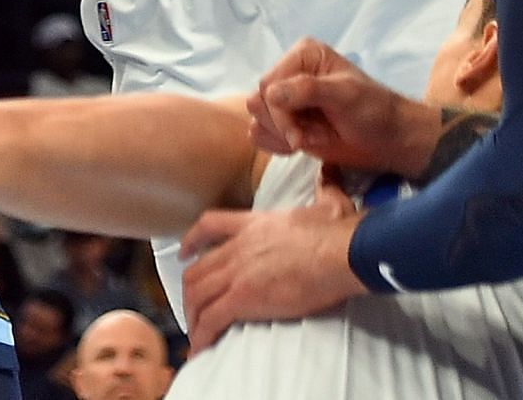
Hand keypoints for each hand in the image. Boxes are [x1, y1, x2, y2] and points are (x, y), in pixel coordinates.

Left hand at [179, 186, 364, 349]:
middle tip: (194, 309)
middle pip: (197, 269)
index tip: (184, 252)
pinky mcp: (244, 297)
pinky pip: (211, 319)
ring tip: (197, 333)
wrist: (339, 253)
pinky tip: (202, 347)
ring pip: (197, 294)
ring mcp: (238, 272)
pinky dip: (202, 335)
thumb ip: (324, 189)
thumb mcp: (328, 203)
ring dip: (193, 316)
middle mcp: (238, 247)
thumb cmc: (338, 232)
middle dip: (189, 292)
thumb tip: (330, 175)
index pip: (211, 224)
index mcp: (255, 224)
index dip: (192, 239)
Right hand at [246, 38, 429, 175]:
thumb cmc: (374, 112)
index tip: (303, 135)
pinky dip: (278, 145)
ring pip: (258, 119)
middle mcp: (289, 73)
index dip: (281, 114)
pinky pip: (260, 134)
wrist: (389, 140)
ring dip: (285, 136)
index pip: (267, 85)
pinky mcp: (286, 121)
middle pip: (259, 103)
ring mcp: (286, 98)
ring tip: (316, 137)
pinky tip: (304, 144)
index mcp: (302, 56)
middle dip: (285, 126)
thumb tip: (270, 94)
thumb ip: (308, 90)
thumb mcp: (345, 96)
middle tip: (316, 135)